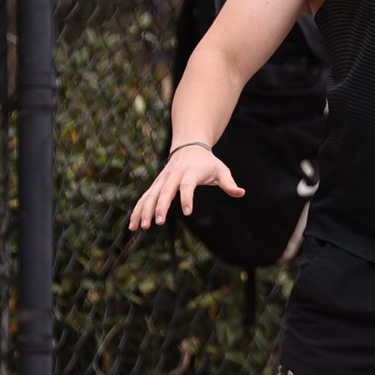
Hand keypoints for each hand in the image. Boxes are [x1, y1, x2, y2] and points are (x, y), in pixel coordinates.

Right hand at [128, 144, 243, 229]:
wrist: (189, 146)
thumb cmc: (207, 162)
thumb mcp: (221, 170)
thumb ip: (229, 183)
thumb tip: (241, 192)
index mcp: (190, 172)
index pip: (187, 185)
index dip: (187, 198)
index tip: (187, 212)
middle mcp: (173, 175)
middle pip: (164, 191)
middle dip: (160, 206)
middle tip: (158, 222)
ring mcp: (162, 180)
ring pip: (150, 195)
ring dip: (144, 211)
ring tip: (141, 227)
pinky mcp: (156, 185)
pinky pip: (144, 198)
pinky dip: (137, 210)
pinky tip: (132, 225)